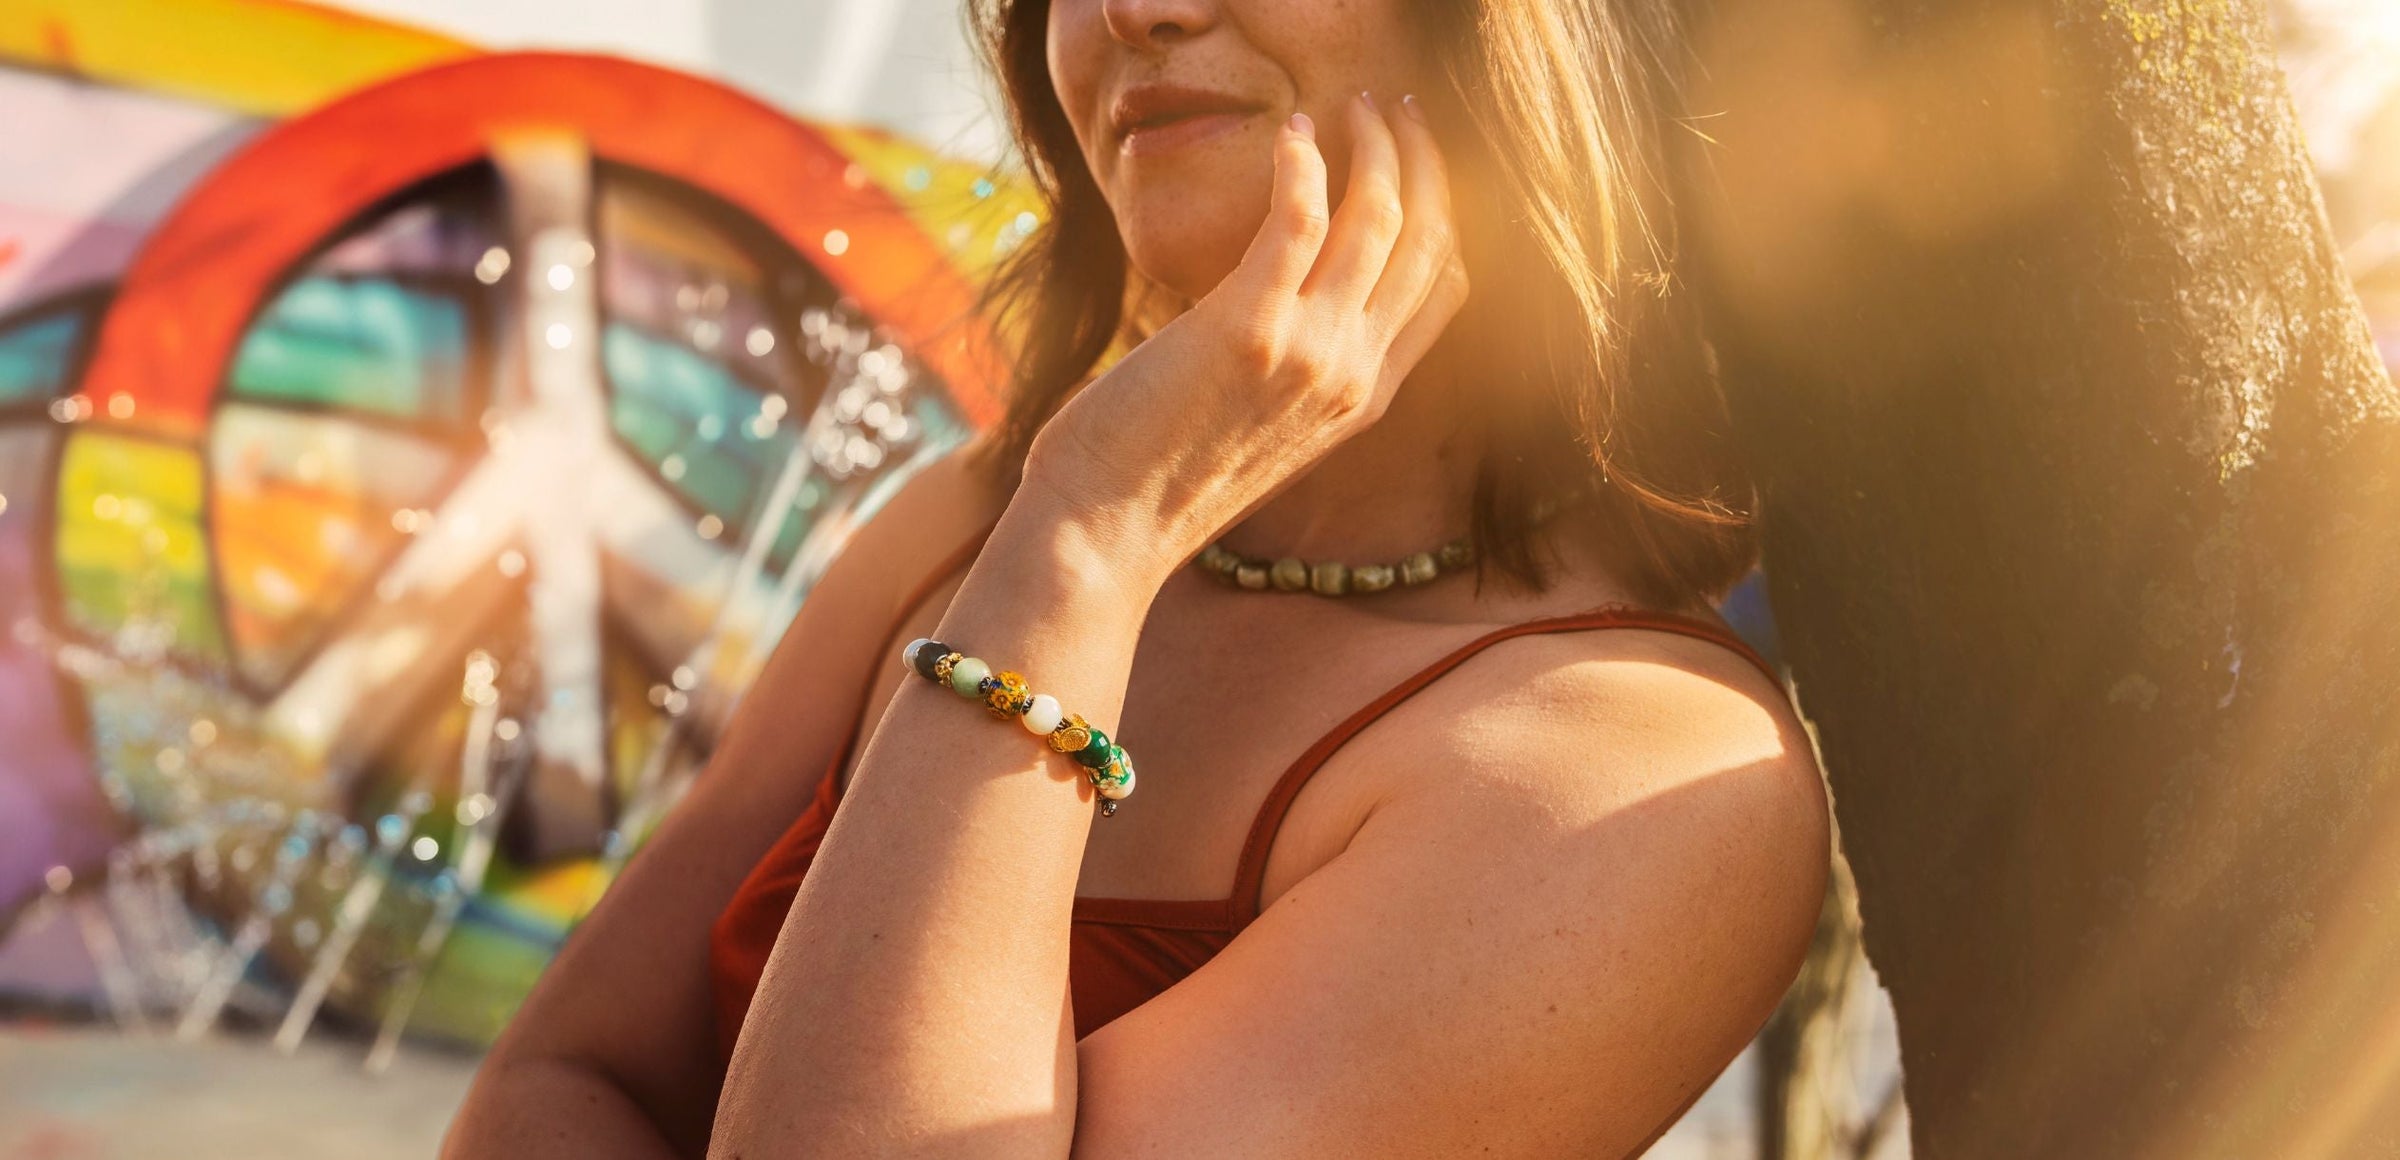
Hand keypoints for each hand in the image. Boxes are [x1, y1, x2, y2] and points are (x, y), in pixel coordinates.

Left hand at [1021, 90, 1469, 588]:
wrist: (1104, 534)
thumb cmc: (1156, 481)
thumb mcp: (1258, 431)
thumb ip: (1293, 372)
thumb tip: (1278, 307)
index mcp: (1363, 401)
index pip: (1445, 290)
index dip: (1446, 213)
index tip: (1422, 163)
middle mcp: (1353, 376)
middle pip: (1428, 243)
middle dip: (1423, 162)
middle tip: (1399, 109)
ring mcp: (1309, 353)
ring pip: (1380, 220)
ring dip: (1374, 148)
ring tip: (1355, 108)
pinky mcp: (1248, 328)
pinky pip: (1300, 220)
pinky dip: (1303, 165)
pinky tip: (1293, 135)